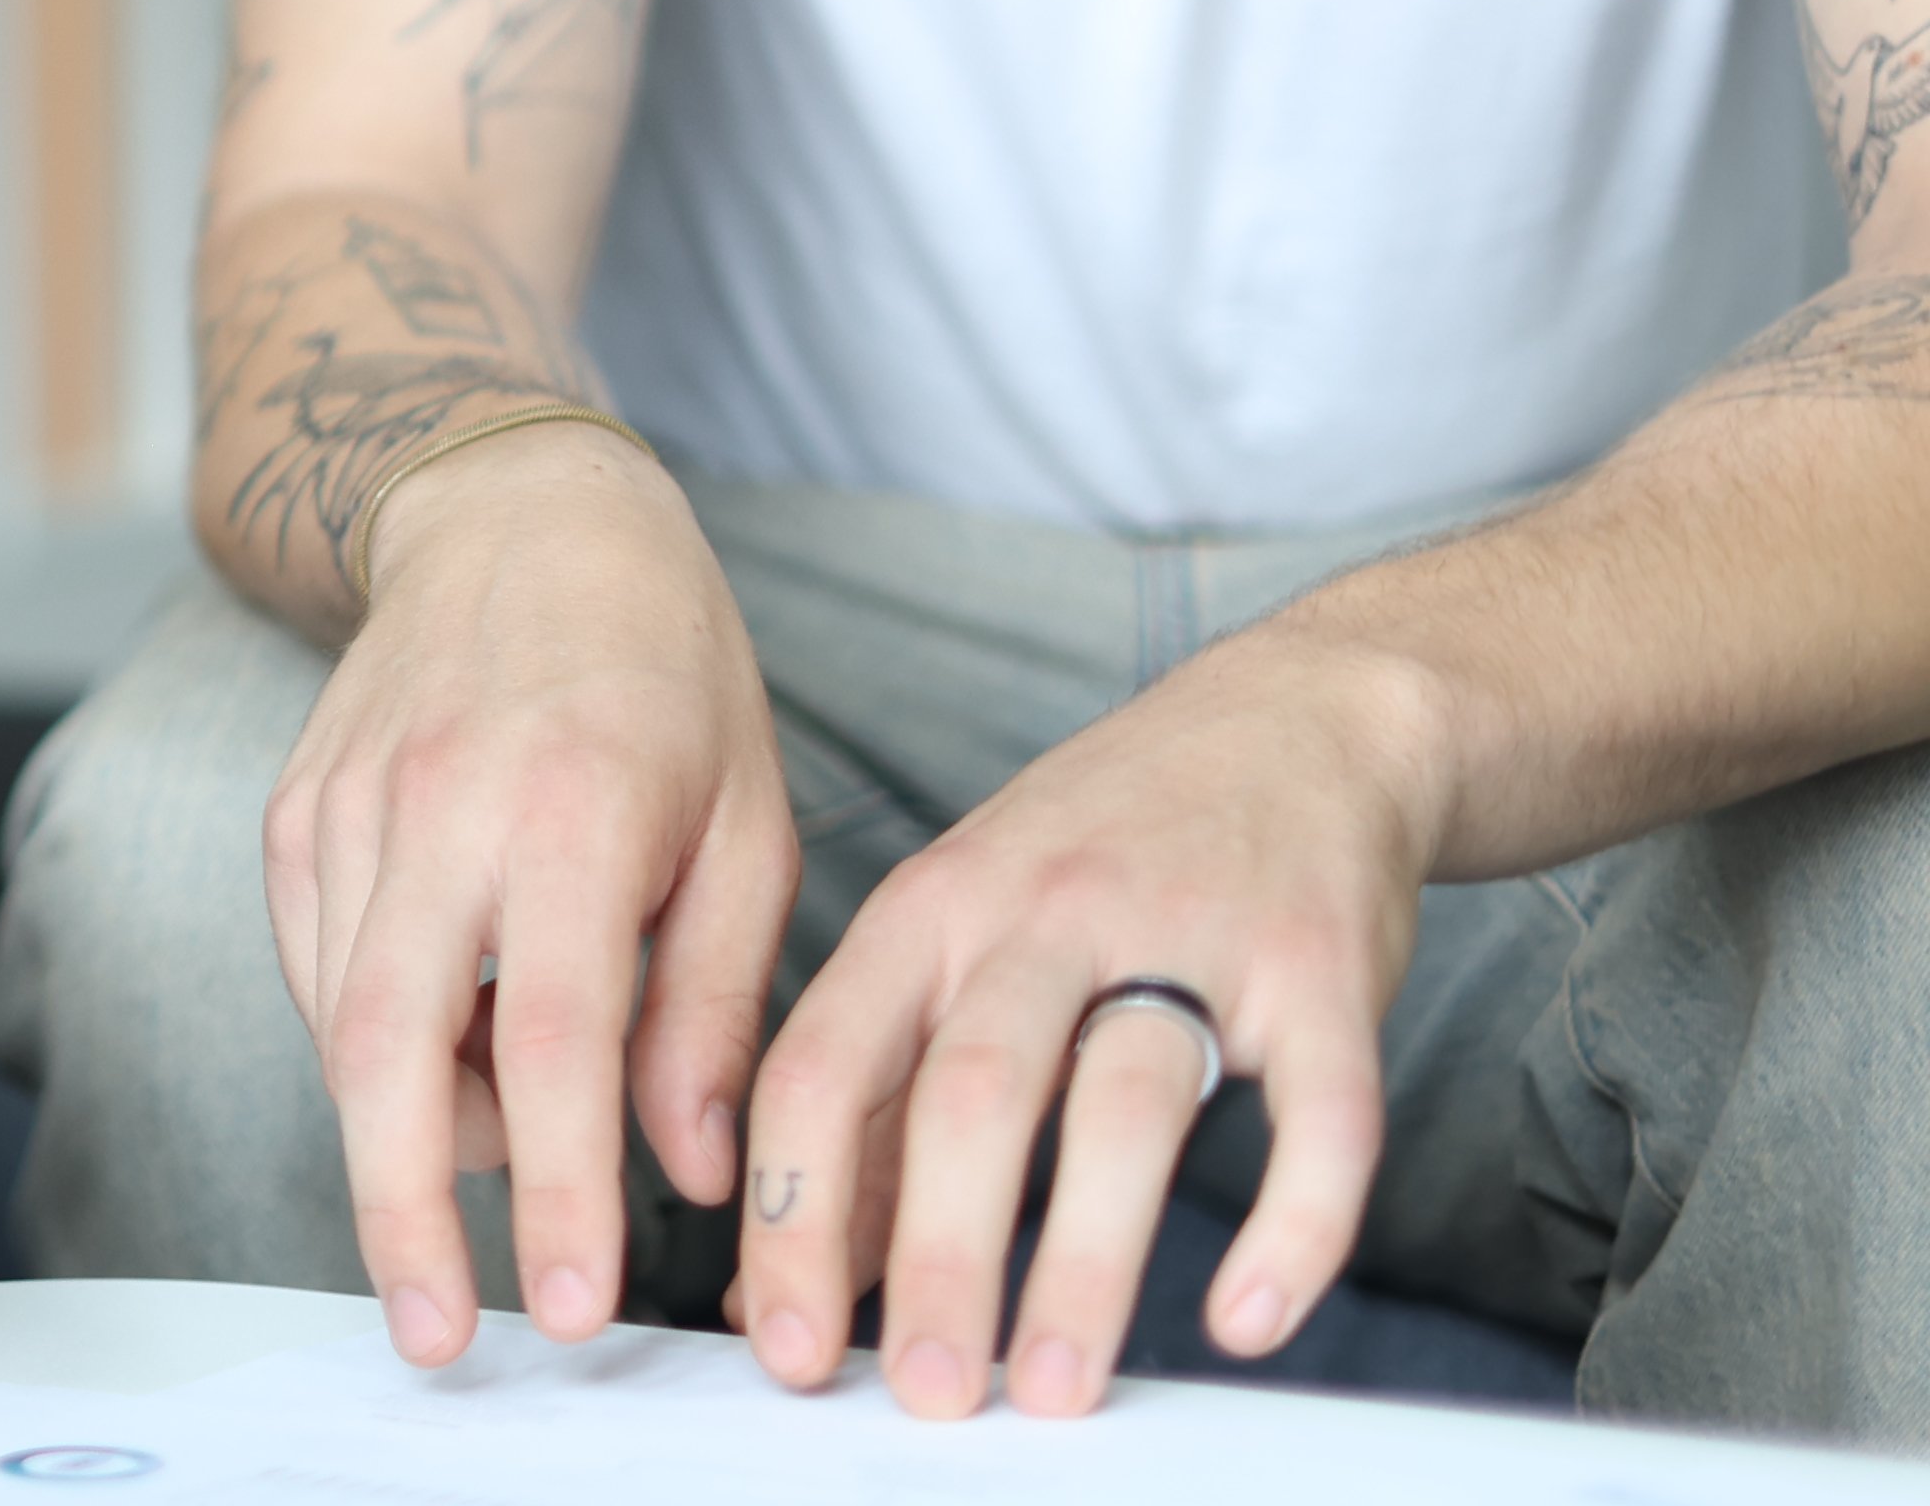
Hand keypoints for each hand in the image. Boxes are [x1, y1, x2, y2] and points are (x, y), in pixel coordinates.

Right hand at [266, 421, 797, 1362]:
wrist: (510, 506)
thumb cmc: (661, 664)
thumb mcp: (750, 817)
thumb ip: (716, 998)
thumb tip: (688, 1166)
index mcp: (571, 805)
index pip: (554, 1038)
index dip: (555, 1186)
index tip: (568, 1305)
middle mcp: (436, 806)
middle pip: (390, 1050)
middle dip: (403, 1212)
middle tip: (439, 1333)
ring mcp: (344, 807)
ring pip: (345, 1026)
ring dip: (414, 1126)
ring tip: (504, 1143)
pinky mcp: (294, 814)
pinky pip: (318, 974)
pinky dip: (373, 1045)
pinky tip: (453, 1038)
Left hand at [729, 627, 1443, 1418]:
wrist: (1299, 716)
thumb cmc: (1098, 851)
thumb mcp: (956, 929)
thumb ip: (882, 1092)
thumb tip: (796, 1269)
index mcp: (931, 909)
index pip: (823, 1066)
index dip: (792, 1215)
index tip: (785, 1344)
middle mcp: (1045, 911)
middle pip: (969, 1092)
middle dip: (935, 1256)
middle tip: (924, 1394)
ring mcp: (1191, 933)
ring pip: (1125, 1105)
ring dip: (1085, 1259)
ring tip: (1057, 1387)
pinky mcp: (1325, 967)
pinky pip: (1317, 1111)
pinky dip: (1290, 1222)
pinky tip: (1243, 1317)